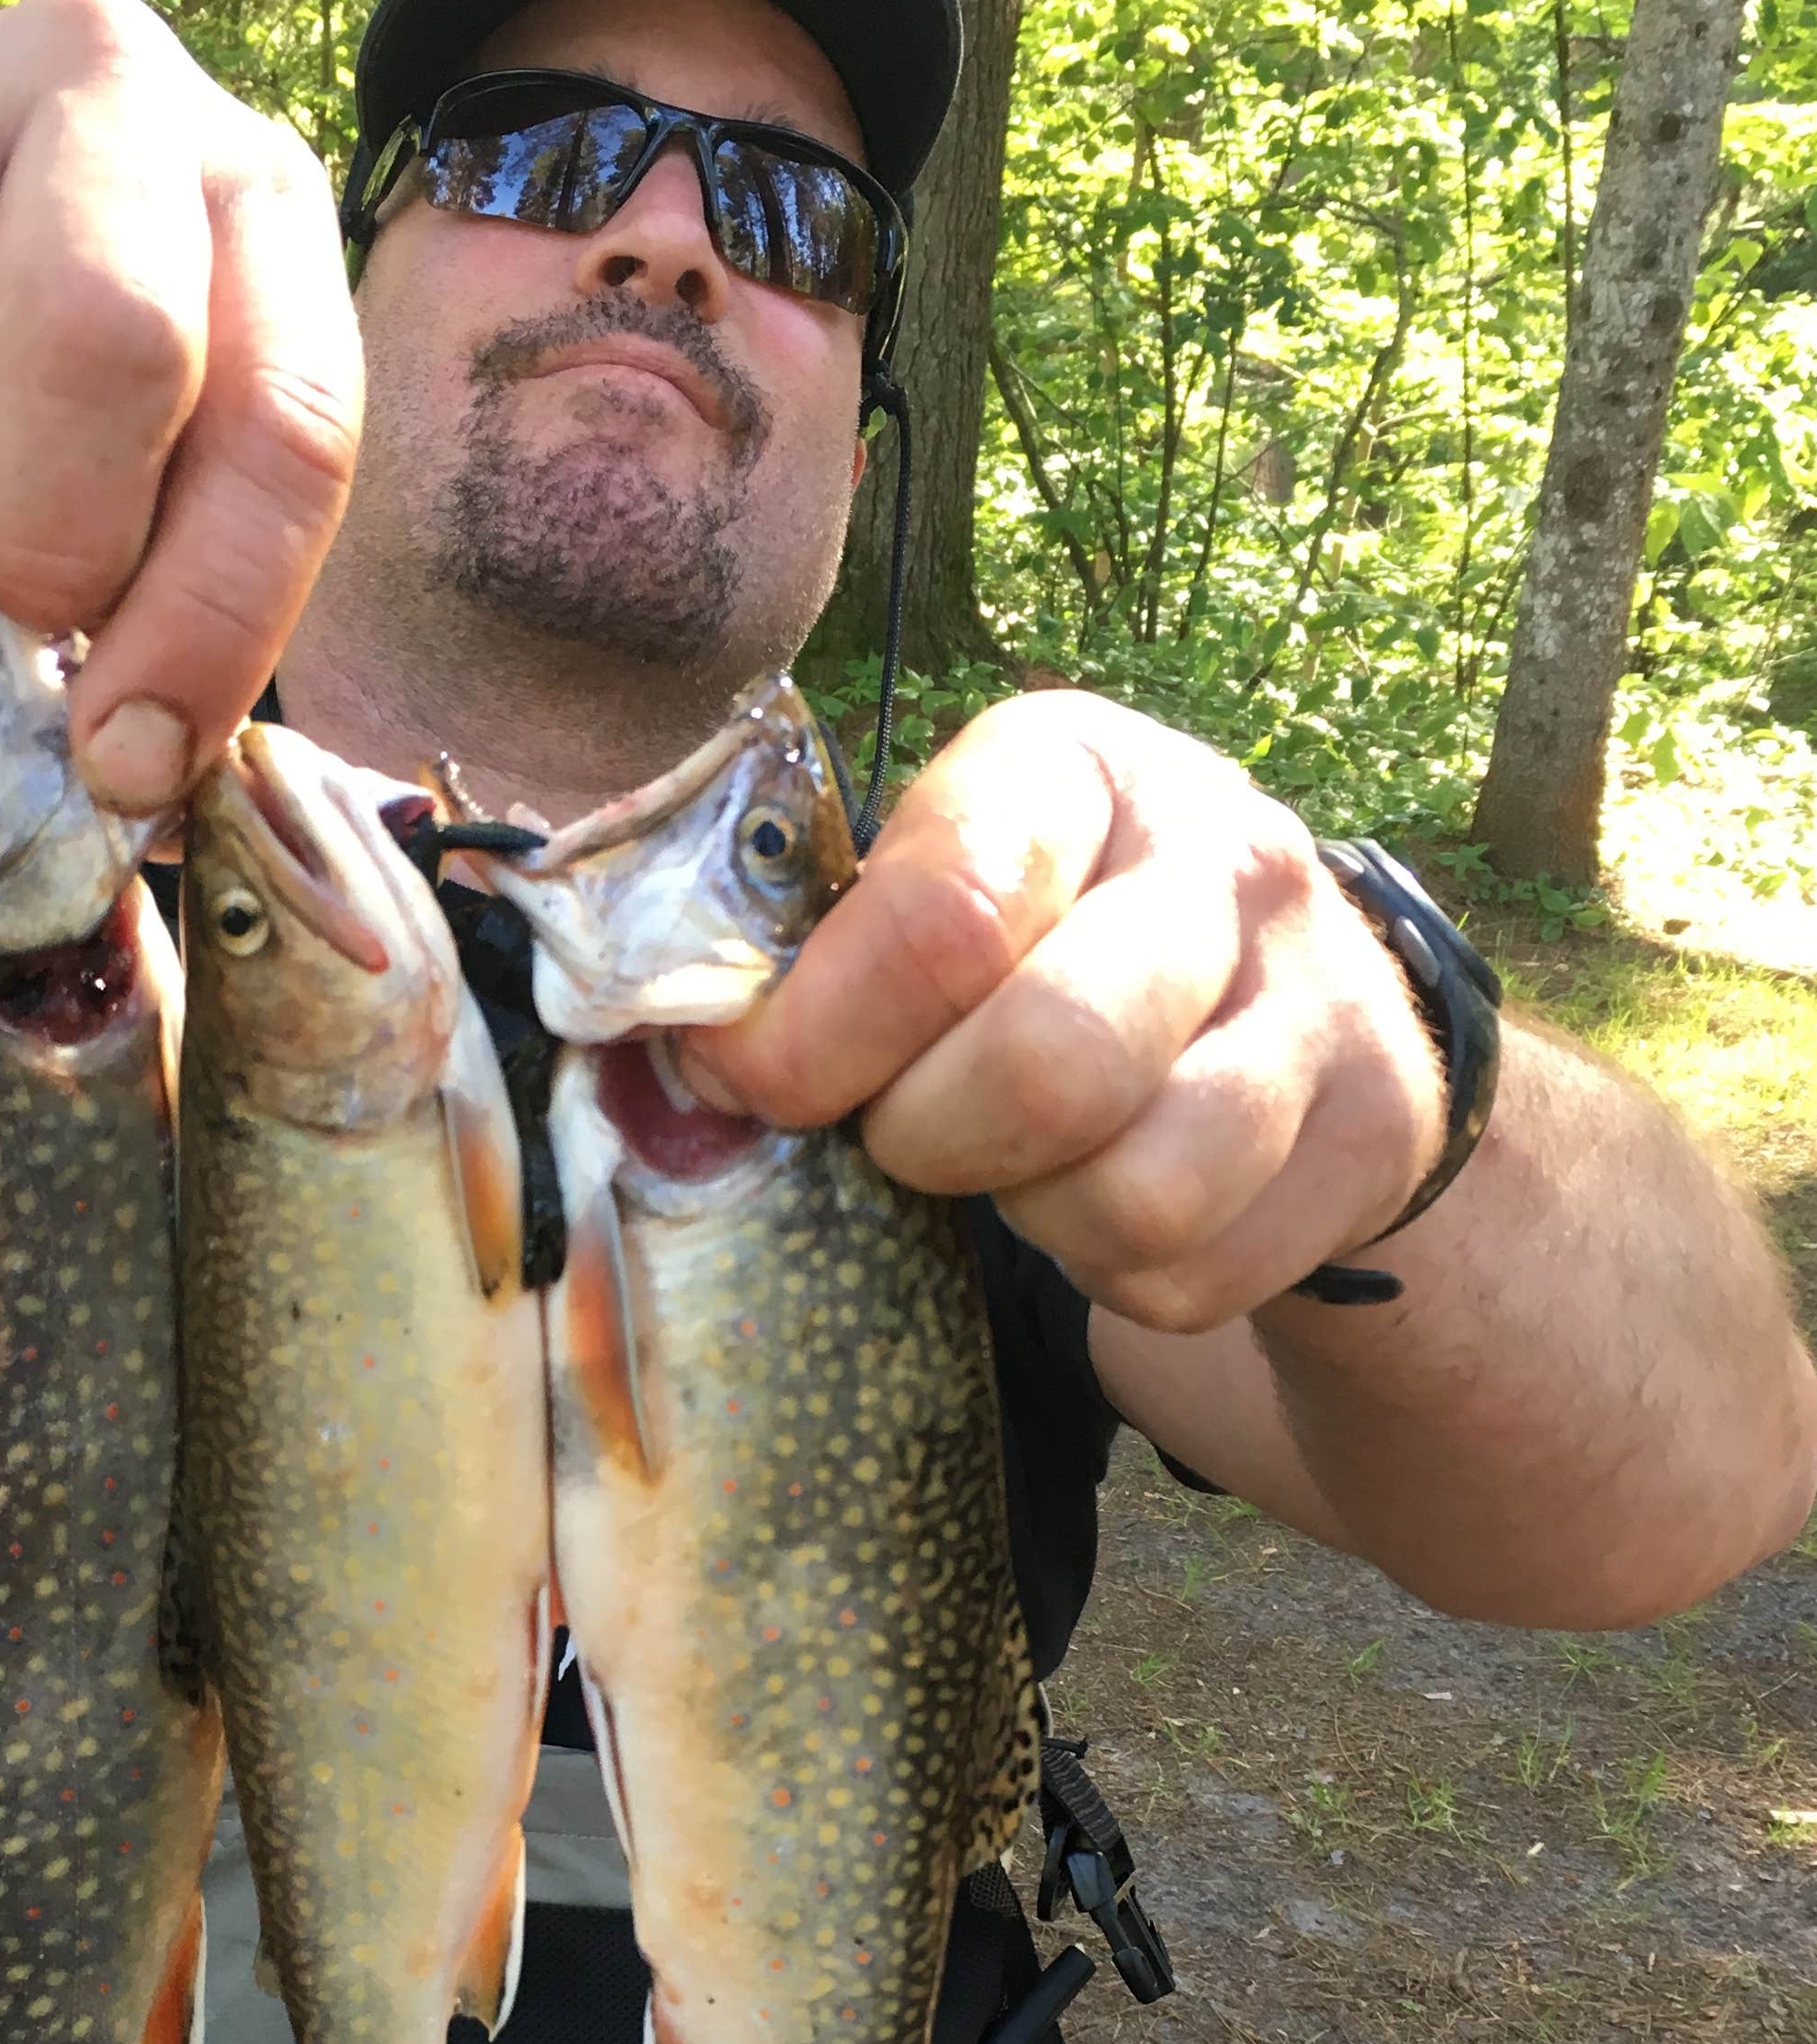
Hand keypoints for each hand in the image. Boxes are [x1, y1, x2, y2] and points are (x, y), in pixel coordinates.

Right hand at [0, 0, 362, 811]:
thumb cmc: (1, 423)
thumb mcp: (133, 501)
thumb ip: (171, 603)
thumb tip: (133, 758)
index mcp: (256, 200)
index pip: (290, 414)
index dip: (213, 613)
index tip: (129, 751)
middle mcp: (111, 81)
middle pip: (108, 332)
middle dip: (50, 530)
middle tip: (11, 595)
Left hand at [686, 691, 1448, 1331]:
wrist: (1303, 990)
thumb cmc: (1053, 929)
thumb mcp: (943, 875)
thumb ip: (819, 946)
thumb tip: (669, 1067)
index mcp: (1075, 766)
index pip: (938, 917)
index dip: (811, 1035)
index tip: (743, 1079)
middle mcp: (1221, 860)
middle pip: (1049, 1066)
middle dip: (927, 1136)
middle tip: (899, 1132)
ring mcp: (1317, 1000)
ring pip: (1135, 1195)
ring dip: (1032, 1216)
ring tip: (1013, 1165)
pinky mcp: (1373, 1135)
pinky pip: (1193, 1276)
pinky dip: (1116, 1275)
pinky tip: (1101, 1202)